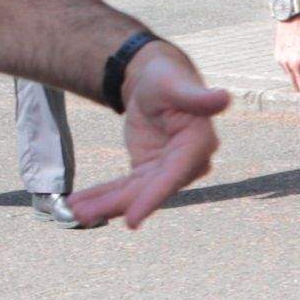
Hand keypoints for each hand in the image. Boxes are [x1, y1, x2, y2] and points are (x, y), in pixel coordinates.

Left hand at [69, 44, 226, 227]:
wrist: (155, 83)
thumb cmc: (168, 79)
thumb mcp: (176, 84)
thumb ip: (197, 97)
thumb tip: (224, 98)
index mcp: (197, 144)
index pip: (173, 176)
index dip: (153, 198)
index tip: (132, 221)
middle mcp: (186, 164)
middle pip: (149, 190)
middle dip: (117, 204)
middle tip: (83, 215)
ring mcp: (166, 170)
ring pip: (134, 193)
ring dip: (104, 204)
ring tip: (75, 210)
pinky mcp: (148, 171)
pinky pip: (125, 187)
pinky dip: (103, 195)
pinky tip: (80, 202)